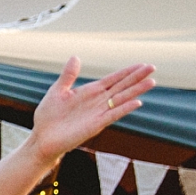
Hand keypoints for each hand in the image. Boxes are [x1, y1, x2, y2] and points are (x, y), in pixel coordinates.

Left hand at [27, 59, 155, 161]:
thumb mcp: (58, 90)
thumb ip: (68, 75)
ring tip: (151, 82)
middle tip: (153, 67)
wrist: (42, 138)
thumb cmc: (49, 116)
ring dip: (136, 91)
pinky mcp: (95, 125)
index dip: (127, 72)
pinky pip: (113, 115)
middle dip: (136, 77)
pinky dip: (124, 109)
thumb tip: (76, 57)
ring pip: (121, 99)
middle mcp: (97, 101)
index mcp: (90, 92)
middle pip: (121, 87)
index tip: (142, 65)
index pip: (113, 79)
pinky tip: (137, 102)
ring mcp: (98, 113)